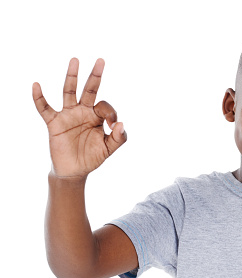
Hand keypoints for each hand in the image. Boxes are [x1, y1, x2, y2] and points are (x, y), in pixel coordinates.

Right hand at [33, 58, 126, 177]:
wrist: (75, 170)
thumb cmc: (92, 157)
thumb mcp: (109, 149)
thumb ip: (118, 138)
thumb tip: (121, 124)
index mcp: (97, 116)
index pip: (105, 105)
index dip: (111, 112)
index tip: (112, 125)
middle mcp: (83, 111)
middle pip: (90, 89)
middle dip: (95, 76)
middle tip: (101, 60)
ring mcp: (68, 115)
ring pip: (69, 91)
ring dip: (72, 77)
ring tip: (75, 60)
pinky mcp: (54, 123)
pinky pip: (44, 108)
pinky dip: (39, 98)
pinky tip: (36, 85)